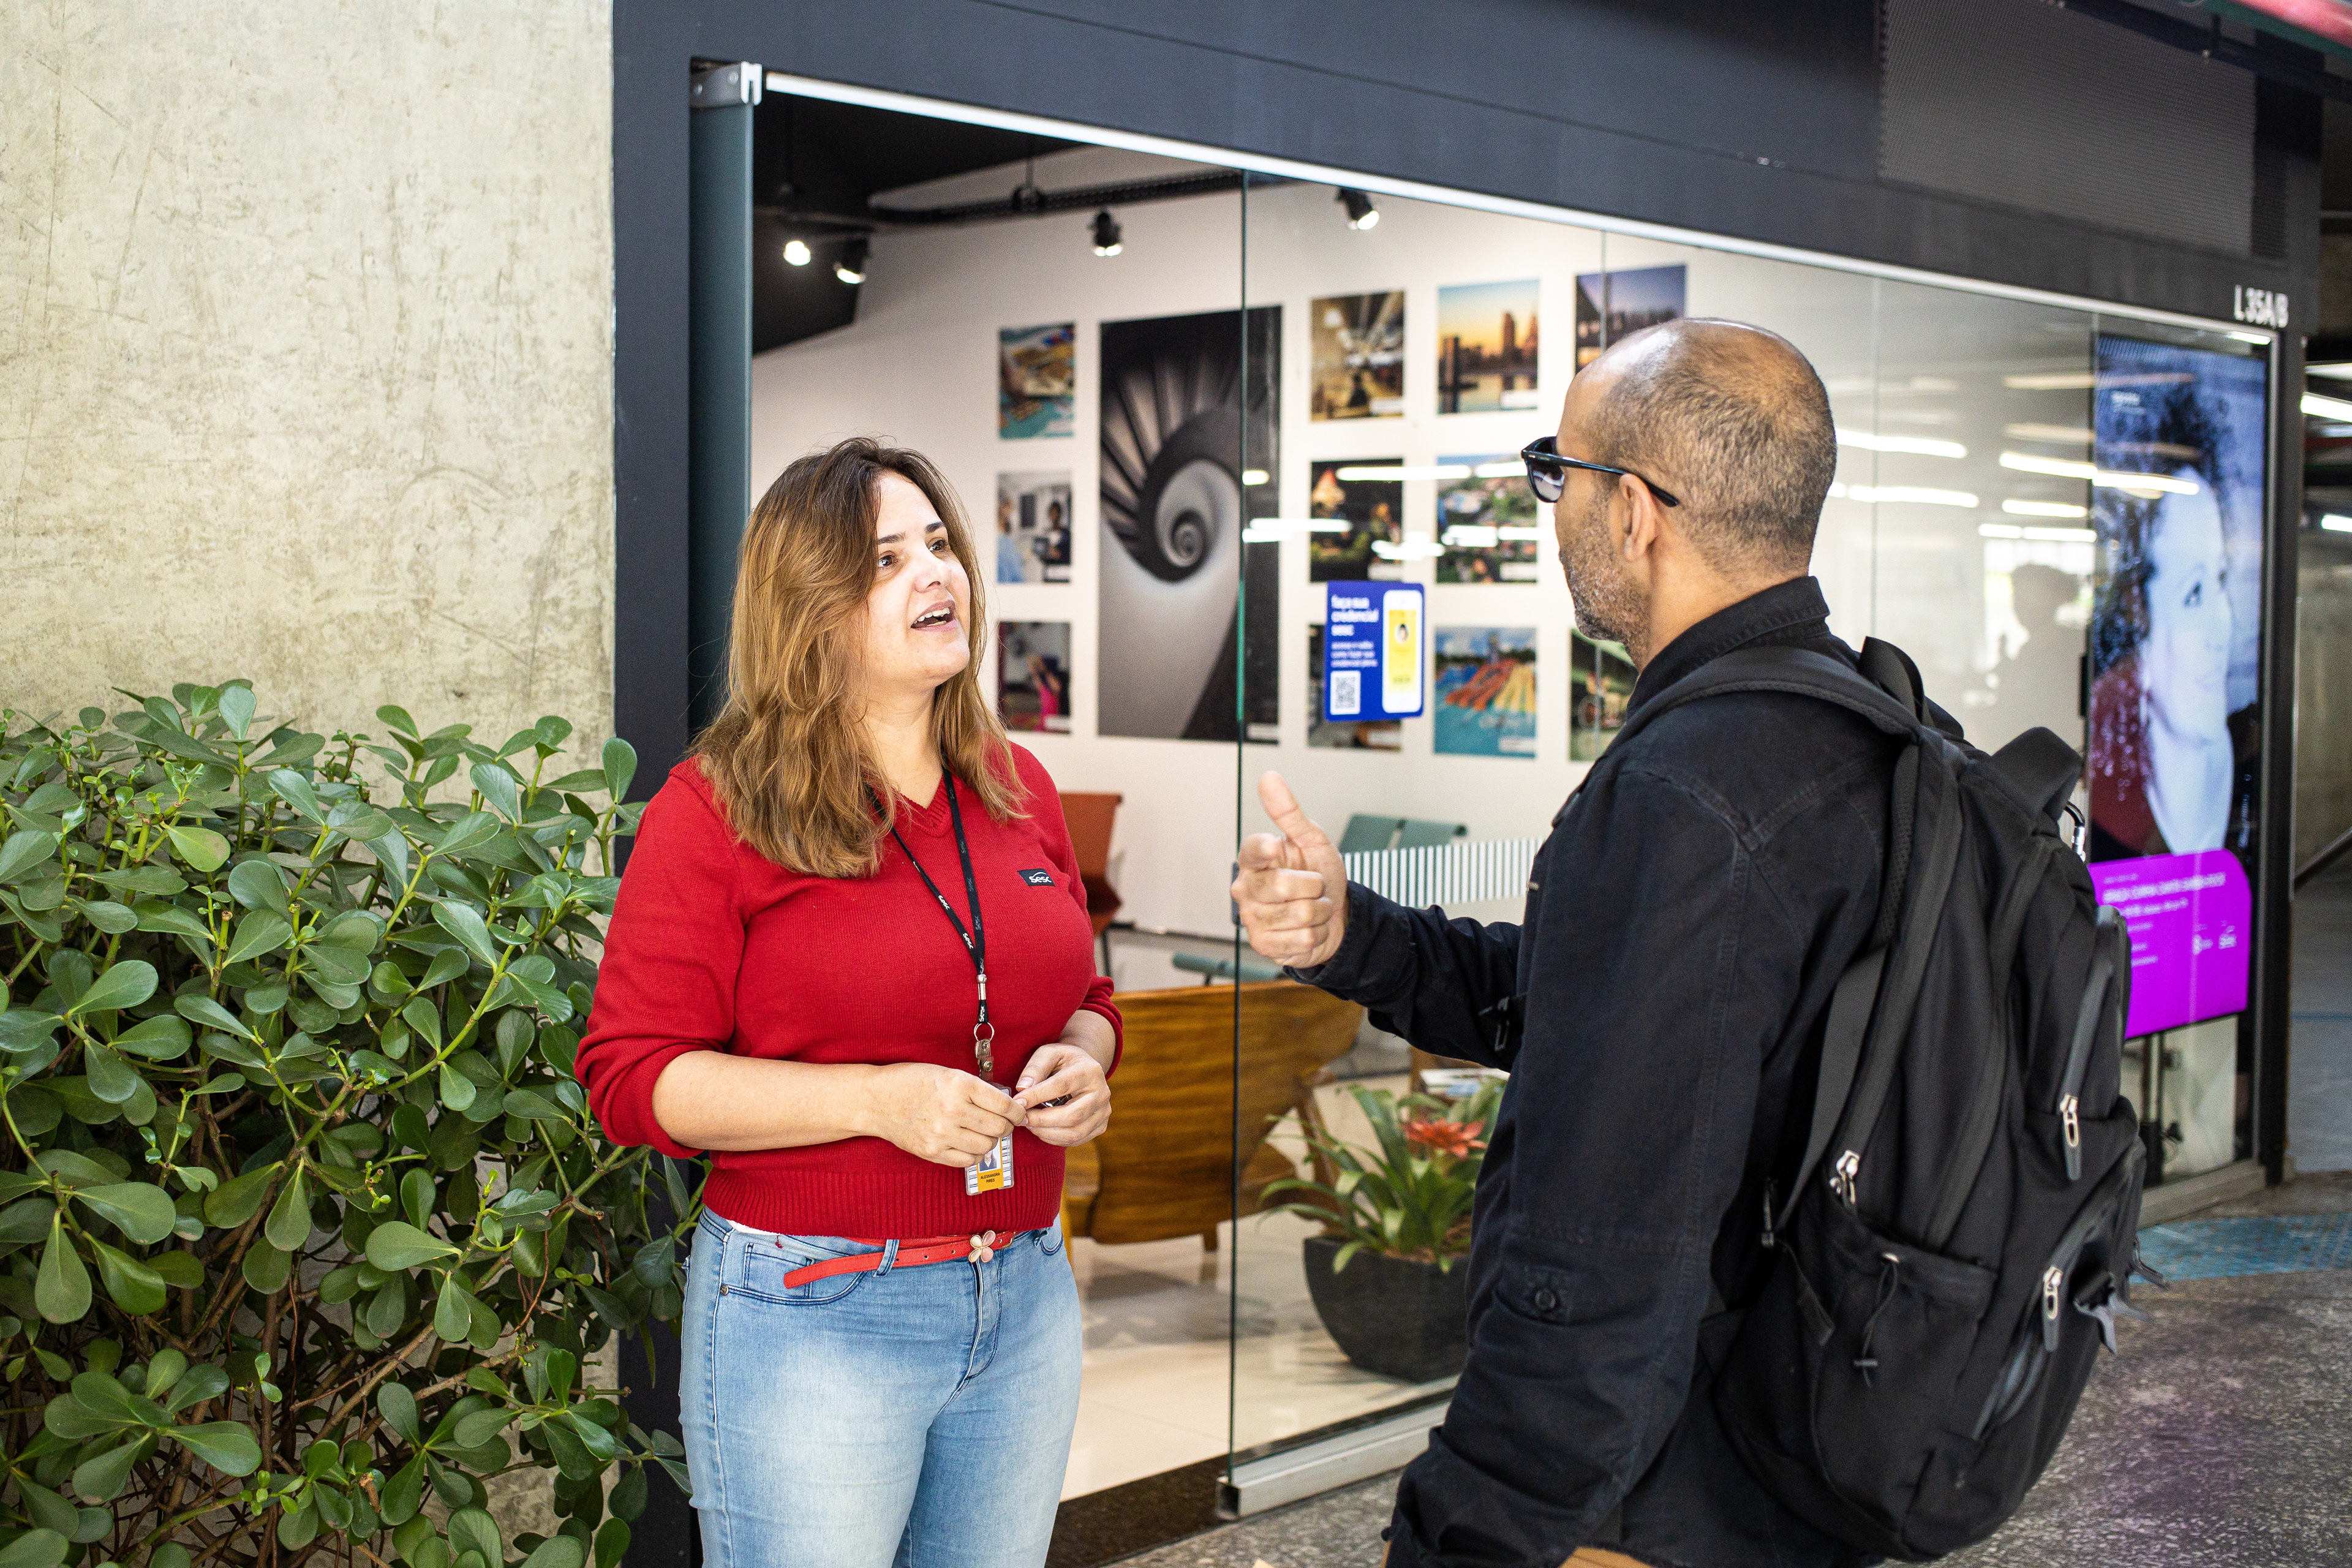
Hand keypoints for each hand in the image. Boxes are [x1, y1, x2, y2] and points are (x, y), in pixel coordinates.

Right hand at [859, 1063, 1025, 1166]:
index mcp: (959, 1084)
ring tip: (982, 1132)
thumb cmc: (912, 1082)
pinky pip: (967, 1160)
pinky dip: (973, 1153)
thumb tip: (1006, 1106)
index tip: (1019, 1113)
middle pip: (999, 1127)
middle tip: (1003, 1123)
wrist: (876, 1100)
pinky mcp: (932, 1152)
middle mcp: (952, 1109)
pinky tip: (968, 1143)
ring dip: (989, 1141)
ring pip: (986, 1146)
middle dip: (1006, 1126)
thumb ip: (976, 1089)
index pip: (1004, 1104)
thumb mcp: (947, 1074)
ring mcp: (941, 1134)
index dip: (1017, 1111)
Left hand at [1012, 1043, 1111, 1145]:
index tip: (1018, 1102)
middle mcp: (1102, 1093)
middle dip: (1041, 1120)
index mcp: (1090, 1070)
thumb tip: (1023, 1088)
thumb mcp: (1049, 1053)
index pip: (1061, 1086)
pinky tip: (1041, 1130)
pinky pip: (1076, 1139)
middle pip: (1072, 1115)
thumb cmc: (1064, 1061)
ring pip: (1075, 1132)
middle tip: (1021, 1118)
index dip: (1037, 1096)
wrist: (1085, 1069)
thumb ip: (1035, 1067)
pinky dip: (1055, 1139)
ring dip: (1046, 1133)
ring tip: (1029, 1124)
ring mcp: (1104, 1111)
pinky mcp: (1101, 1125)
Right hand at [1233, 771, 1347, 968]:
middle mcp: (1246, 888)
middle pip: (1283, 886)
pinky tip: (1309, 928)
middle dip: (1315, 886)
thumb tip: (1269, 777)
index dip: (1271, 851)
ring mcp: (1252, 918)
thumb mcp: (1312, 839)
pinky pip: (1302, 939)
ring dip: (1319, 912)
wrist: (1334, 915)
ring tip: (1313, 907)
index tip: (1279, 850)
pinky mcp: (1263, 944)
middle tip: (1314, 886)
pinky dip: (1317, 934)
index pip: (1254, 849)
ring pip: (1299, 914)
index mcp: (1253, 859)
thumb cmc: (1319, 874)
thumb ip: (1289, 812)